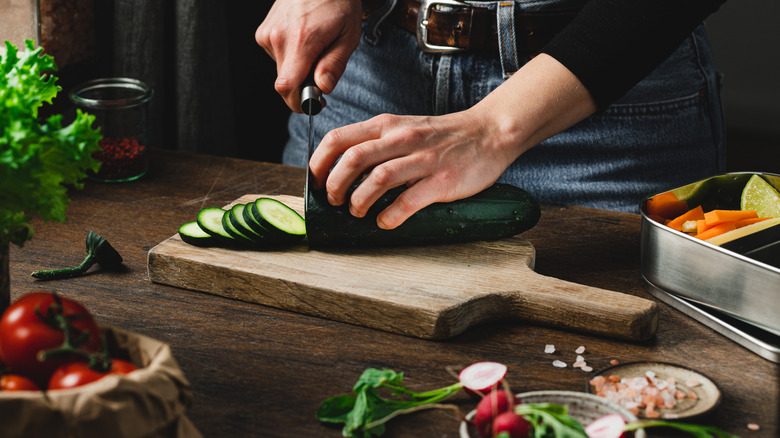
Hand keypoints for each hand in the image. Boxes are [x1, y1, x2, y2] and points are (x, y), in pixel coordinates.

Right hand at [255, 0, 362, 111]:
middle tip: (322, 73)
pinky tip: (302, 38)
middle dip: (304, 85)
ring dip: (298, 68)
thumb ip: (335, 64)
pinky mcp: (262, 32)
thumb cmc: (337, 3)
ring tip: (314, 46)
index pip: (286, 87)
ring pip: (282, 70)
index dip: (299, 102)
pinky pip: (276, 56)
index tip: (313, 103)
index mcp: (301, 40)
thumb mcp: (348, 35)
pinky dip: (290, 55)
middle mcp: (278, 37)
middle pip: (285, 82)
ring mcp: (267, 34)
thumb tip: (323, 88)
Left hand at [309, 111, 519, 229]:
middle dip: (335, 185)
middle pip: (353, 160)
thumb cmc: (441, 137)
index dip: (320, 162)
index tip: (316, 181)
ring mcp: (422, 159)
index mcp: (386, 126)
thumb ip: (376, 143)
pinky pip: (407, 201)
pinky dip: (390, 216)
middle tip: (335, 201)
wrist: (489, 133)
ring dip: (359, 201)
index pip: (339, 139)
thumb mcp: (403, 128)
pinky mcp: (441, 181)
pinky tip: (385, 222)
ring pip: (377, 179)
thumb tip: (344, 169)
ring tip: (357, 213)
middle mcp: (401, 139)